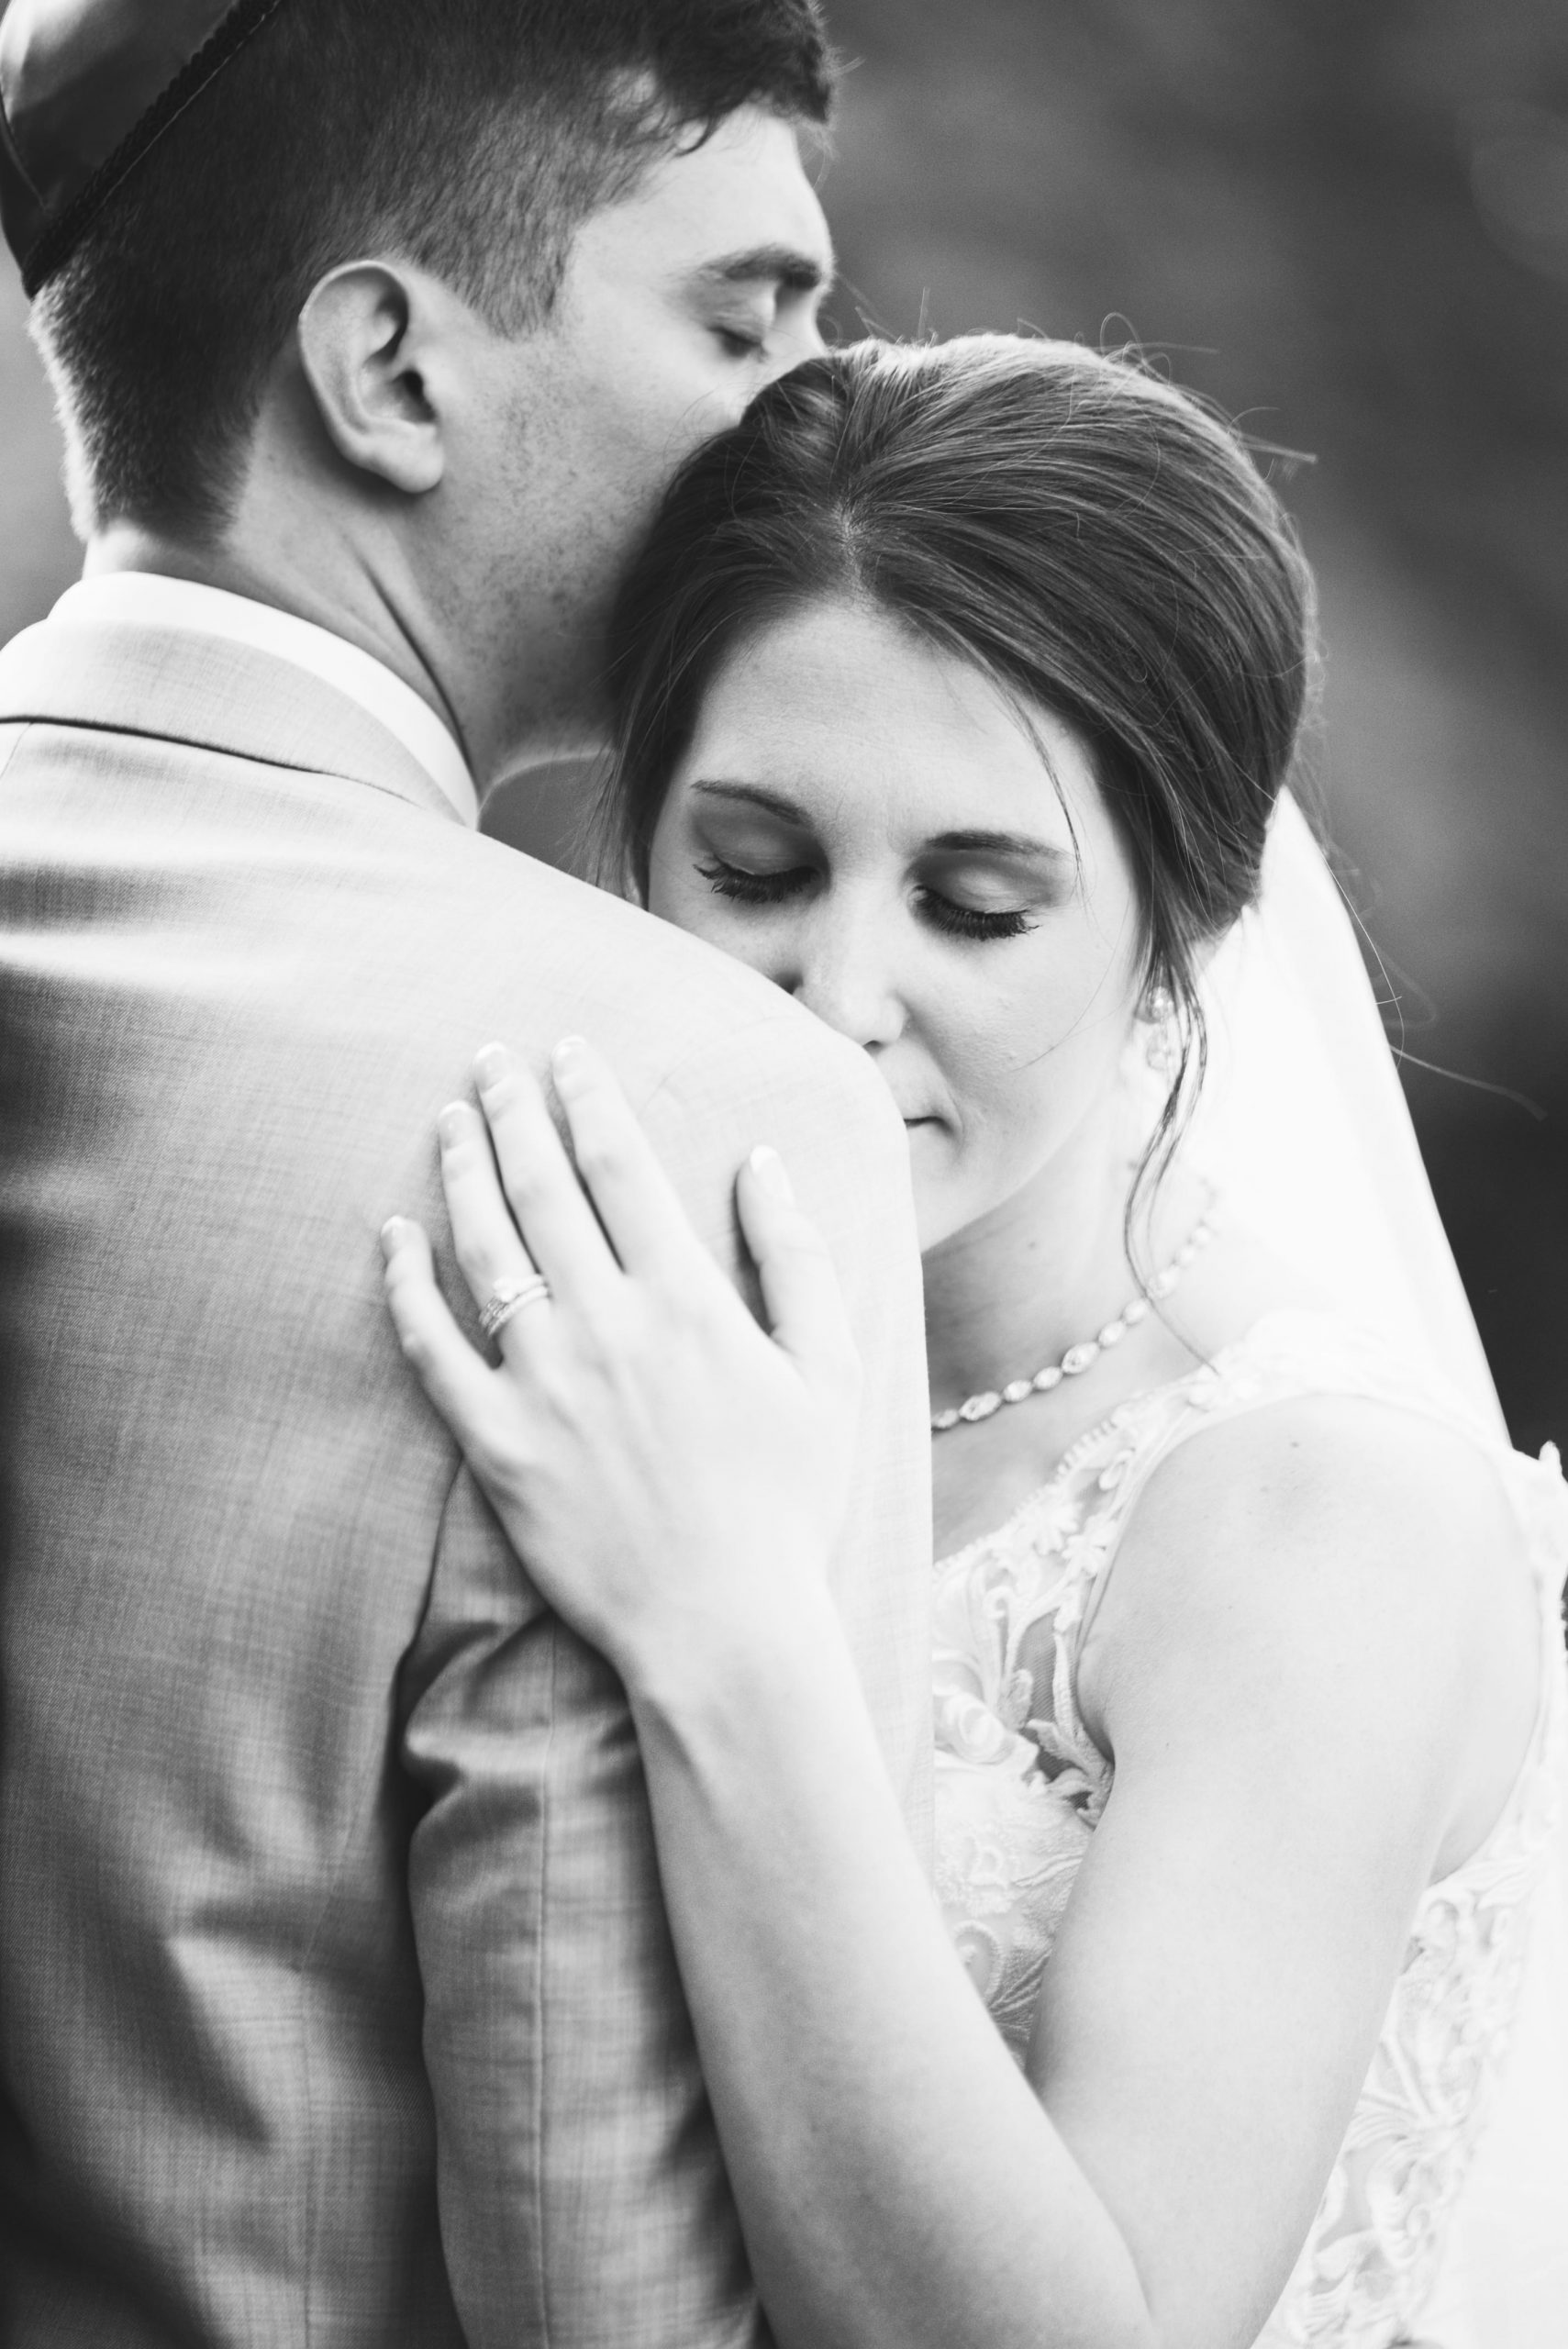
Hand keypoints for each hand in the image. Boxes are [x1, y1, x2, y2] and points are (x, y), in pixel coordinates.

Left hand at [381, 1038, 862, 1696]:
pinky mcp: (496, 1442)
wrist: (724, 1624)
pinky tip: (393, 1236)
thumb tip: (765, 1163)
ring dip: (462, 1172)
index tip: (566, 1054)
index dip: (588, 1097)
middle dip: (514, 1110)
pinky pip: (433, 1348)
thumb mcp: (831, 1371)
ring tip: (451, 1121)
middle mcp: (606, 1322)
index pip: (621, 1164)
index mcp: (686, 1298)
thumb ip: (798, 1258)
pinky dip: (406, 1285)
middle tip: (490, 1062)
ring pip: (484, 1249)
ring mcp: (543, 1382)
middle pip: (543, 1187)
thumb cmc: (791, 1502)